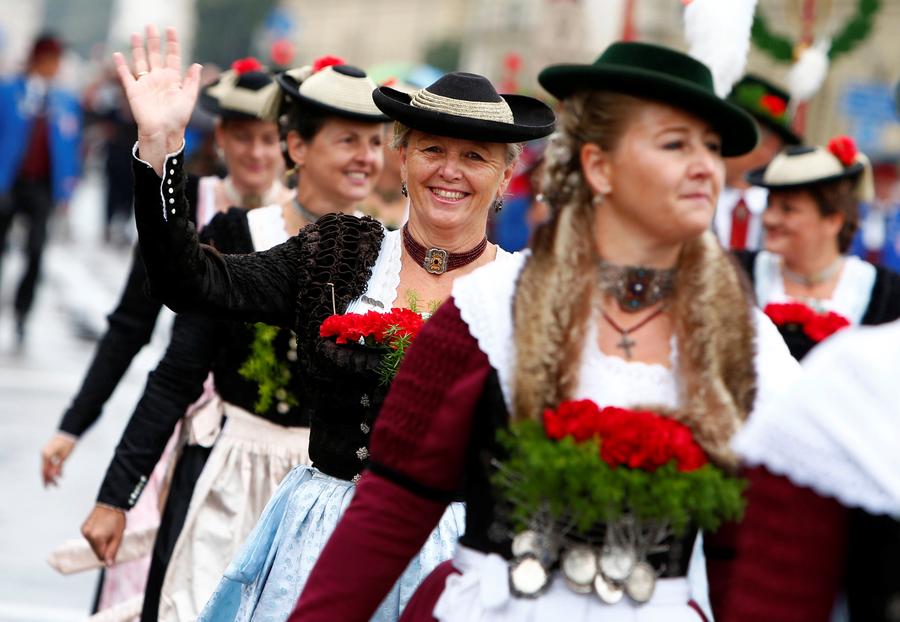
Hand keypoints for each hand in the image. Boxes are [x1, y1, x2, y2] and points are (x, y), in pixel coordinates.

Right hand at [40, 433, 75, 486]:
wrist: (69, 432)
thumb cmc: (67, 443)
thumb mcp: (64, 456)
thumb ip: (58, 466)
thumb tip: (55, 477)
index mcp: (46, 455)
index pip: (44, 470)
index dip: (46, 479)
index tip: (48, 487)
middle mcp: (44, 454)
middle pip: (45, 469)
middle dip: (49, 479)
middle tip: (53, 487)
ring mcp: (46, 453)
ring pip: (48, 466)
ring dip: (52, 475)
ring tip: (57, 483)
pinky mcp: (50, 452)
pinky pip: (51, 462)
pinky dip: (55, 469)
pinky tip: (60, 475)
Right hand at [81, 504, 126, 565]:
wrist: (111, 503)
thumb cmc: (116, 518)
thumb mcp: (118, 536)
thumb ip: (112, 551)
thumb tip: (108, 564)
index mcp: (97, 538)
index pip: (100, 556)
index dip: (107, 555)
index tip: (113, 549)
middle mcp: (88, 535)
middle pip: (95, 550)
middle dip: (103, 547)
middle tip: (112, 537)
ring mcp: (84, 531)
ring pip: (92, 544)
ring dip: (99, 542)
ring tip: (107, 531)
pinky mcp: (83, 527)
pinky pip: (89, 537)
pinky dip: (95, 536)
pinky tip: (102, 528)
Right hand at [113, 25, 200, 173]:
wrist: (164, 132)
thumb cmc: (178, 118)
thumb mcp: (189, 99)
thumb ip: (192, 82)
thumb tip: (197, 65)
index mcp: (173, 79)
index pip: (172, 57)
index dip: (172, 43)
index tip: (171, 29)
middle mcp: (158, 79)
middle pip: (155, 55)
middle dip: (153, 40)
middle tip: (150, 25)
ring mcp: (145, 83)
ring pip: (140, 61)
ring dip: (137, 48)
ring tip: (135, 34)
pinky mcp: (134, 91)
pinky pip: (125, 75)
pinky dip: (121, 65)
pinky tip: (117, 54)